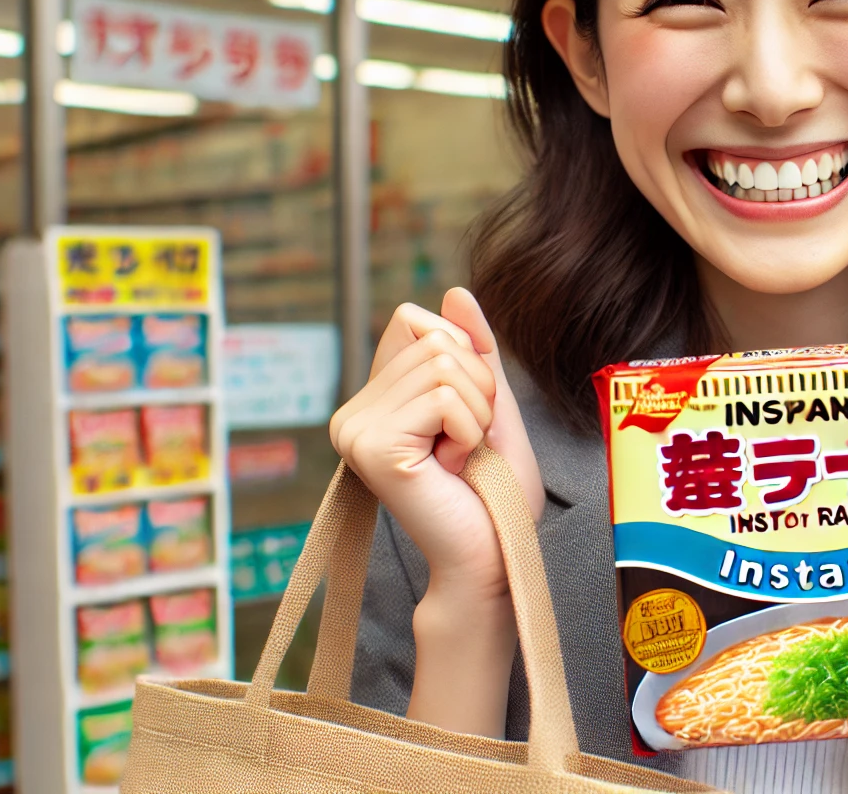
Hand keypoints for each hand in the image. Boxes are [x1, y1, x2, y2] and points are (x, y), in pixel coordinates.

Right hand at [328, 287, 543, 600]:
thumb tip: (455, 290)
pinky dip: (470, 431)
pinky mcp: (372, 446)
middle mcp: (352, 412)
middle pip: (434, 339)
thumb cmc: (495, 492)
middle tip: (466, 446)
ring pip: (443, 364)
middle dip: (477, 390)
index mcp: (374, 400)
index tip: (465, 419)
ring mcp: (354, 430)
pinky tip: (452, 468)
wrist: (491, 558)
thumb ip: (475, 350)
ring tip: (459, 459)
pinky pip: (444, 397)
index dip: (464, 358)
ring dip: (476, 413)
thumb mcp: (492, 404)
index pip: (415, 320)